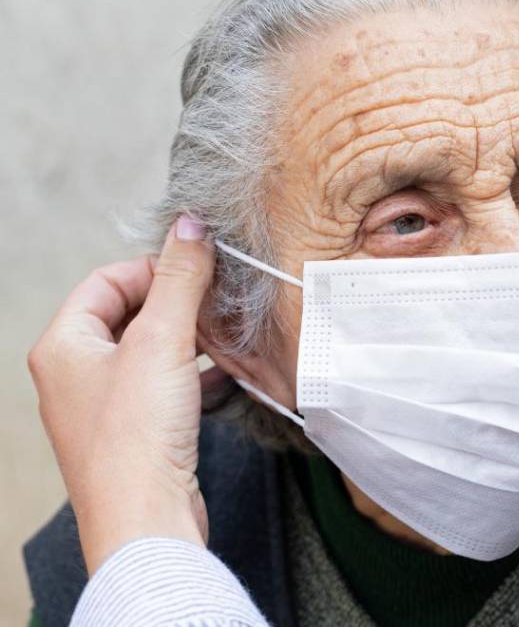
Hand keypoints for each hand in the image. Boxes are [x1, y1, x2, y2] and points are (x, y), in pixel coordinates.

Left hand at [28, 215, 217, 573]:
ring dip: (191, 339)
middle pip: (129, 314)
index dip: (156, 267)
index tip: (200, 269)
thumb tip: (192, 225)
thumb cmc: (137, 437)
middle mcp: (74, 374)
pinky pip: (165, 387)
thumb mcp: (163, 341)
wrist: (145, 519)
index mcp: (63, 346)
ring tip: (229, 336)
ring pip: (151, 352)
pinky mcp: (134, 434)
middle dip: (179, 304)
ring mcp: (103, 407)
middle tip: (220, 300)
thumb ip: (180, 278)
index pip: (107, 280)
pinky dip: (195, 375)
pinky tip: (228, 377)